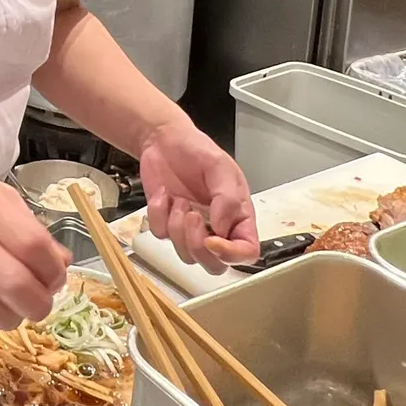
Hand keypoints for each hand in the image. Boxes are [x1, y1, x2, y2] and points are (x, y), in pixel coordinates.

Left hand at [139, 119, 257, 274]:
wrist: (164, 139)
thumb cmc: (197, 149)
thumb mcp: (219, 166)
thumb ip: (227, 198)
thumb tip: (222, 229)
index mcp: (238, 215)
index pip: (247, 251)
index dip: (232, 255)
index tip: (213, 240)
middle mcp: (217, 228)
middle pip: (215, 265)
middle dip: (198, 246)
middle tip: (191, 216)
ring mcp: (191, 229)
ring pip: (186, 256)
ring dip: (177, 228)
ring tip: (178, 200)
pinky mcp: (167, 224)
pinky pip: (161, 235)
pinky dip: (158, 215)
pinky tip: (163, 195)